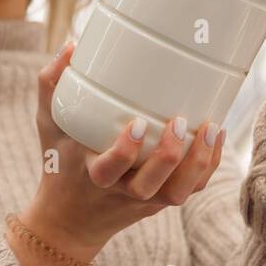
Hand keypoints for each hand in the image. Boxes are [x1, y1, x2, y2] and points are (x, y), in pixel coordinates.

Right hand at [23, 42, 226, 252]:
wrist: (70, 220)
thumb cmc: (59, 163)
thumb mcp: (48, 125)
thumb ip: (51, 85)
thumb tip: (71, 45)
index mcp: (92, 174)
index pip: (109, 169)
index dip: (126, 151)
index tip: (138, 124)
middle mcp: (121, 191)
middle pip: (151, 186)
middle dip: (170, 157)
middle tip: (179, 121)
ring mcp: (144, 200)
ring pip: (179, 192)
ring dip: (199, 163)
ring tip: (213, 128)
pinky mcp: (161, 202)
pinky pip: (191, 189)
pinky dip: (208, 166)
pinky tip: (217, 137)